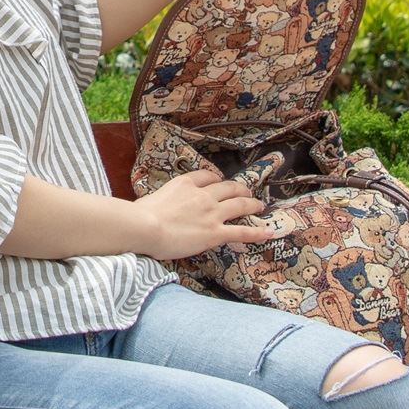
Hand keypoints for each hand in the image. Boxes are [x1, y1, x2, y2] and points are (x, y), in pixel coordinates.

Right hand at [131, 163, 273, 261]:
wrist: (144, 227)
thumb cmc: (140, 215)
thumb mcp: (150, 199)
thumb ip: (160, 202)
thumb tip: (154, 209)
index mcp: (185, 184)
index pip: (206, 176)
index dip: (215, 179)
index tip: (218, 182)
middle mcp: (202, 195)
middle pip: (228, 187)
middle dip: (239, 188)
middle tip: (246, 191)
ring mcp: (212, 213)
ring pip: (239, 204)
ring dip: (251, 204)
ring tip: (259, 205)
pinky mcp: (215, 233)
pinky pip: (242, 231)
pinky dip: (257, 232)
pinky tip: (269, 232)